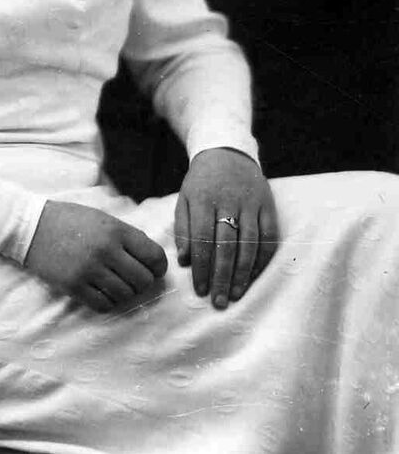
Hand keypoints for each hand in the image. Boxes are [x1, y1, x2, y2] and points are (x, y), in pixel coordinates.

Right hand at [24, 200, 167, 311]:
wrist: (33, 226)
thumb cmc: (71, 219)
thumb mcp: (103, 219)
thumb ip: (127, 236)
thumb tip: (151, 258)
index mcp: (116, 230)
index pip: (154, 256)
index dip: (160, 267)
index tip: (155, 269)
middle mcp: (106, 251)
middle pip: (143, 280)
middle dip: (143, 282)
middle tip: (135, 279)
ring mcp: (89, 270)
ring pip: (125, 295)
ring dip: (125, 292)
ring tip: (116, 283)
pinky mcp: (74, 286)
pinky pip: (103, 305)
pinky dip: (108, 302)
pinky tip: (102, 291)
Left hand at [174, 147, 277, 309]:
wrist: (227, 151)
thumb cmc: (202, 181)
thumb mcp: (185, 198)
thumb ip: (183, 228)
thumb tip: (184, 260)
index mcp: (204, 198)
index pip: (203, 238)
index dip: (202, 267)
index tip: (200, 290)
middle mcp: (229, 200)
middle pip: (227, 245)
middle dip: (222, 277)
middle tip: (218, 302)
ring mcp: (251, 202)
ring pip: (250, 243)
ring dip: (243, 273)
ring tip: (236, 294)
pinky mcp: (268, 204)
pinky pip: (269, 236)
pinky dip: (263, 259)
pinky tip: (254, 275)